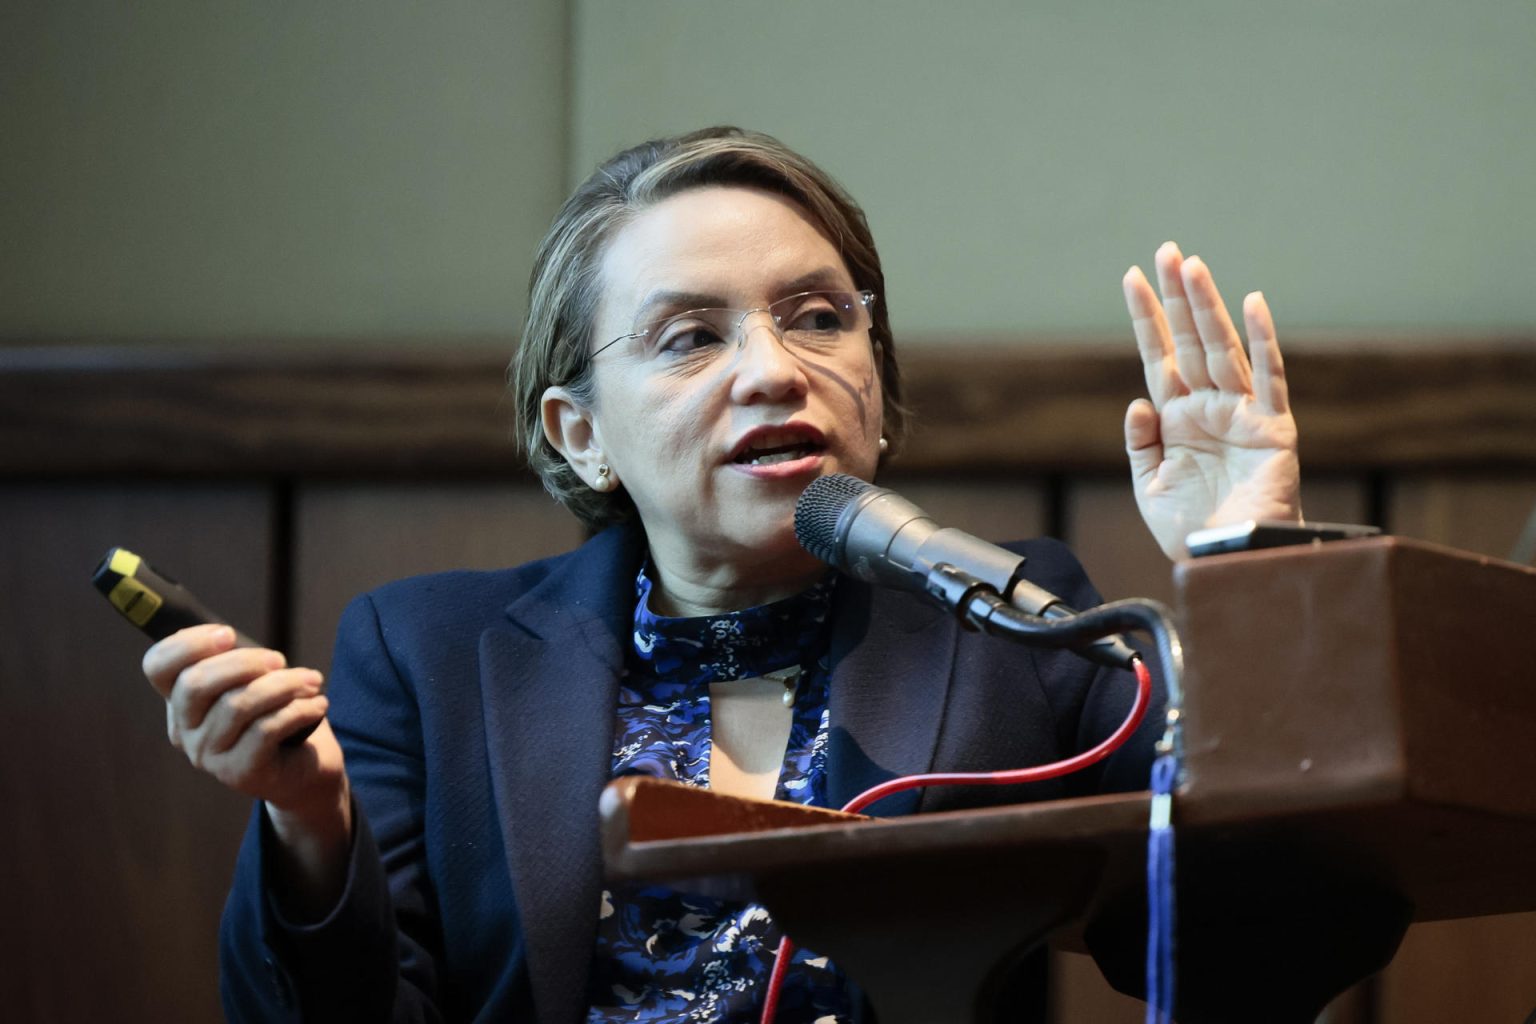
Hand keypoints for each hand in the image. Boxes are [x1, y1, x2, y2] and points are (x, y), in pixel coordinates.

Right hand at [143, 625, 351, 896]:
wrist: (304, 771)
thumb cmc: (276, 716)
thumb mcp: (255, 682)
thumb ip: (239, 660)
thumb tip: (229, 637)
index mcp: (181, 701)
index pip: (157, 667)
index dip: (187, 643)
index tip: (228, 633)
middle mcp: (185, 731)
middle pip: (195, 684)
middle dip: (243, 662)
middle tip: (280, 659)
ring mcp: (208, 756)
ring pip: (237, 705)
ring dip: (283, 685)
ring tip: (312, 681)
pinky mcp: (239, 772)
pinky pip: (265, 729)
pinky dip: (298, 710)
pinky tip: (318, 705)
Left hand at [1122, 242, 1301, 559]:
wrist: (1224, 564)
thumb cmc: (1191, 530)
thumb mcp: (1149, 487)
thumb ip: (1141, 443)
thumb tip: (1138, 400)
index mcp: (1177, 418)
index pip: (1158, 355)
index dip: (1146, 317)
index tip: (1131, 277)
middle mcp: (1209, 407)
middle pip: (1190, 340)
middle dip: (1178, 296)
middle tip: (1167, 250)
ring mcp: (1242, 414)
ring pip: (1223, 348)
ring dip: (1207, 306)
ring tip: (1190, 265)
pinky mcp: (1273, 429)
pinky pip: (1269, 378)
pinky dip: (1263, 340)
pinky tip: (1253, 303)